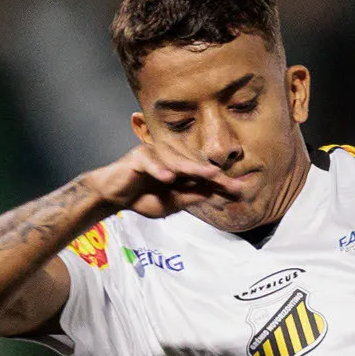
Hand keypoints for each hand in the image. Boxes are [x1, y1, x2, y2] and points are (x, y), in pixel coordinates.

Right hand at [83, 143, 227, 218]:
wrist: (114, 197)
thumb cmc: (143, 198)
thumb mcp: (172, 203)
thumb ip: (191, 197)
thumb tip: (214, 195)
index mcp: (181, 166)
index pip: (205, 172)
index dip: (222, 181)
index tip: (240, 190)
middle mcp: (171, 156)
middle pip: (194, 163)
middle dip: (212, 174)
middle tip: (227, 182)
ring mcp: (155, 153)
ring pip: (176, 159)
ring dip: (191, 168)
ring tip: (208, 175)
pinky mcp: (138, 157)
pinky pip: (150, 162)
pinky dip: (159, 169)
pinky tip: (168, 178)